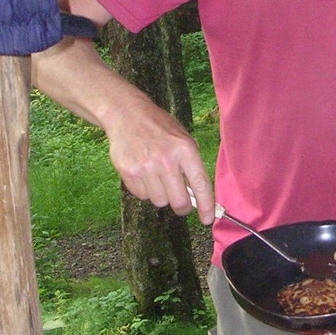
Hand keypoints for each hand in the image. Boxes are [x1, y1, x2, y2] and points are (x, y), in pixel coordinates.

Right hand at [104, 93, 214, 222]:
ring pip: (160, 201)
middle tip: (181, 203)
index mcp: (185, 150)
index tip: (207, 220)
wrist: (127, 114)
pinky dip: (145, 190)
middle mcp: (166, 160)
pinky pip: (142, 196)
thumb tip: (198, 196)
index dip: (206, 206)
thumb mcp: (183, 139)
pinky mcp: (128, 172)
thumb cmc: (160, 128)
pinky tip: (144, 173)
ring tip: (158, 177)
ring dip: (162, 196)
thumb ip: (191, 165)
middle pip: (179, 202)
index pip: (201, 185)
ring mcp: (145, 167)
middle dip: (182, 207)